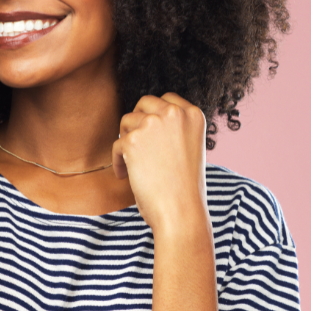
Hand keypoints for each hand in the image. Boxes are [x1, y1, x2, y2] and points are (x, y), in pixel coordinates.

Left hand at [112, 92, 208, 233]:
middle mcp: (174, 114)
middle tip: (136, 143)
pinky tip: (125, 175)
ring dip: (126, 141)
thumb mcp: (190, 147)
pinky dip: (118, 160)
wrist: (181, 211)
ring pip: (127, 121)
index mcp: (194, 114)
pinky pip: (117, 144)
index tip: (150, 129)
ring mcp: (153, 124)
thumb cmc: (185, 187)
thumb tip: (147, 119)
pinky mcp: (133, 139)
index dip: (155, 113)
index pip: (168, 99)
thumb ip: (174, 129)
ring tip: (133, 164)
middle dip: (137, 121)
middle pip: (144, 103)